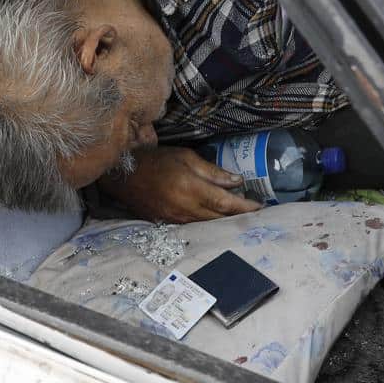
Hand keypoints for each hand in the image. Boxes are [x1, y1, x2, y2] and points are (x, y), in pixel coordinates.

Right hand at [99, 145, 263, 223]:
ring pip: (207, 225)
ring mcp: (175, 219)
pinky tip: (214, 217)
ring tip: (238, 215)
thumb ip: (212, 172)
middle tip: (255, 213)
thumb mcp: (186, 157)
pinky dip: (207, 222)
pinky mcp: (168, 224)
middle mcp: (185, 208)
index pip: (225, 203)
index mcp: (191, 188)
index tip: (260, 208)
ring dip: (224, 221)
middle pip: (219, 218)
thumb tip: (237, 181)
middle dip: (238, 216)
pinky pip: (194, 226)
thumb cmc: (155, 160)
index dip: (245, 207)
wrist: (123, 174)